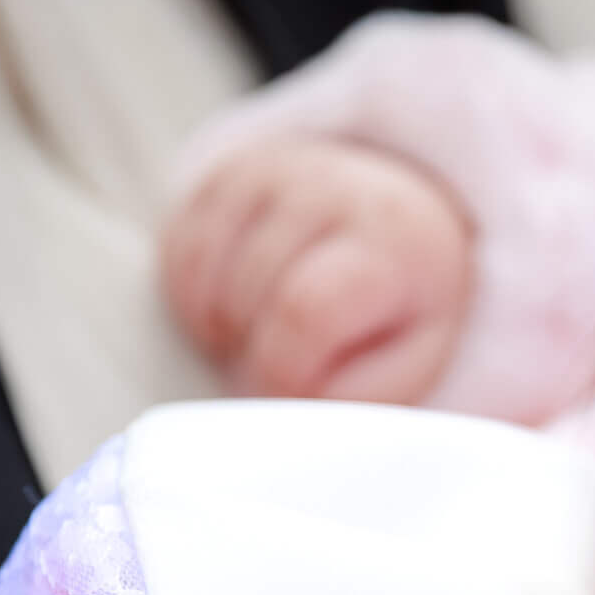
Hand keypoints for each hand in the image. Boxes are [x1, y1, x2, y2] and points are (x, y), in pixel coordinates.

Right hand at [160, 136, 473, 403]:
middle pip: (247, 294)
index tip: (288, 394)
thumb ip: (362, 397)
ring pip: (204, 271)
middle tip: (287, 361)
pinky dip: (195, 298)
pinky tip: (239, 308)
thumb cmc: (403, 307)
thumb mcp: (415, 359)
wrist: (400, 219)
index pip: (303, 308)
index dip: (279, 370)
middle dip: (254, 349)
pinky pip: (179, 250)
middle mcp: (328, 188)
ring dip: (223, 326)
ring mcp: (270, 173)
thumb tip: (297, 421)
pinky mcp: (224, 175)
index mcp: (390, 239)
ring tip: (267, 334)